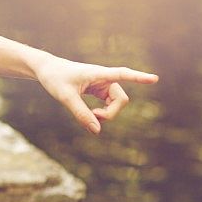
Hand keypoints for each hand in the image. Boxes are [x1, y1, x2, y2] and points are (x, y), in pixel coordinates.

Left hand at [32, 55, 158, 133]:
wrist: (46, 70)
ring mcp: (102, 85)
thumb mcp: (65, 97)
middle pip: (120, 100)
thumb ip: (81, 113)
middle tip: (93, 117)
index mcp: (98, 74)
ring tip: (90, 117)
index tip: (154, 79)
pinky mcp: (97, 91)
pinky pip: (108, 105)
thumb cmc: (54, 78)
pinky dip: (101, 113)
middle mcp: (104, 78)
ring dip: (106, 114)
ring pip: (115, 104)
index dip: (138, 77)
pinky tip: (92, 117)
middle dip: (111, 113)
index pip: (122, 74)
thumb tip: (97, 131)